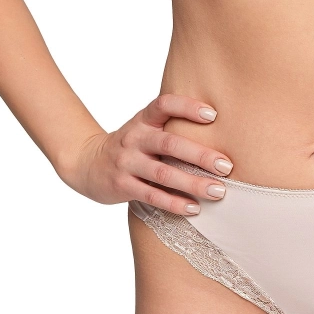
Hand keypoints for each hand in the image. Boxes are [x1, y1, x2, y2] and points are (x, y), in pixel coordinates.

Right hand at [61, 94, 232, 213]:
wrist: (86, 163)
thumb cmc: (132, 145)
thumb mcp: (145, 128)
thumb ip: (172, 126)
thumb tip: (222, 129)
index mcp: (143, 120)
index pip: (164, 105)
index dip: (187, 107)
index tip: (213, 115)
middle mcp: (134, 138)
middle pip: (169, 144)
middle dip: (200, 155)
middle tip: (227, 166)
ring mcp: (126, 162)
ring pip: (162, 173)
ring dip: (193, 183)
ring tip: (218, 191)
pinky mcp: (122, 185)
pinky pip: (151, 196)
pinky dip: (174, 203)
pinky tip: (194, 208)